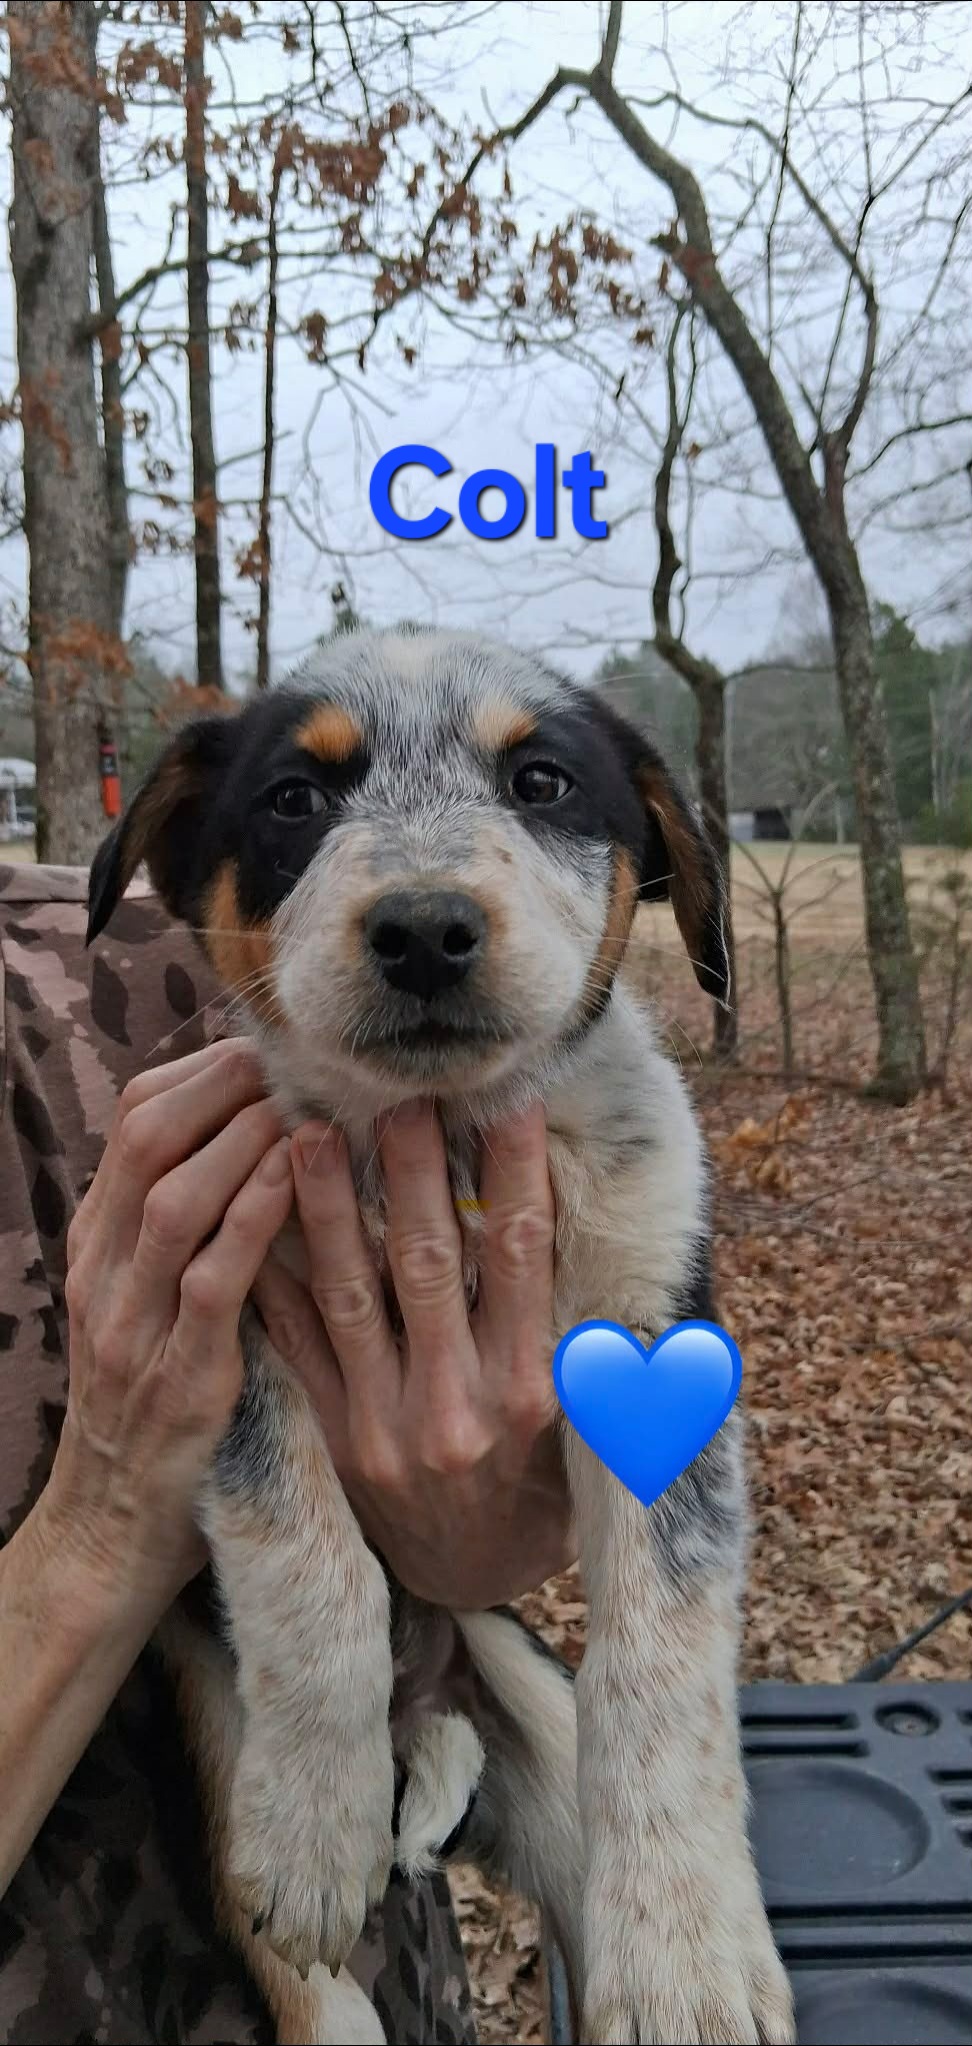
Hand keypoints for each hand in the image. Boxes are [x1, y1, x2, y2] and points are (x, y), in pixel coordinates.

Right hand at [39, 1039, 294, 1627]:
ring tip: (305, 1106)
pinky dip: (255, 1220)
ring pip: (175, 1200)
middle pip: (147, 1140)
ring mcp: (133, 1325)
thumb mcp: (148, 1302)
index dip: (201, 1072)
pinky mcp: (177, 1379)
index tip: (265, 1048)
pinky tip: (301, 1183)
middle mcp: (103, 1272)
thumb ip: (185, 1230)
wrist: (110, 1530)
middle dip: (223, 1086)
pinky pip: (212, 1281)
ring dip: (244, 1141)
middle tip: (294, 1060)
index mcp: (97, 1244)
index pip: (134, 1121)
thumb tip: (258, 1144)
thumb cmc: (149, 1405)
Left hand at [252, 1099, 574, 1606]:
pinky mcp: (333, 1435)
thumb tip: (629, 1252)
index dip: (514, 1175)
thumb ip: (600, 1343)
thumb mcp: (592, 1425)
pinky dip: (277, 1280)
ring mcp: (385, 1424)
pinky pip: (298, 1345)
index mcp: (530, 1392)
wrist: (472, 1581)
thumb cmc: (542, 1484)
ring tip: (308, 1132)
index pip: (520, 1258)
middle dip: (410, 1171)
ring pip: (350, 1293)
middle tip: (396, 1094)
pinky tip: (257, 1218)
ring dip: (327, 1208)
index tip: (511, 1100)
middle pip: (427, 1262)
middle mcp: (456, 1406)